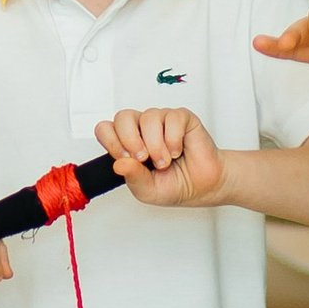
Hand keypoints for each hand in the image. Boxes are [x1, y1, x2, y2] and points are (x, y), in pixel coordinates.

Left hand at [95, 109, 225, 207]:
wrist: (202, 186)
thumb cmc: (174, 185)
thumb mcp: (146, 190)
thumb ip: (132, 177)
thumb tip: (119, 164)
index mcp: (128, 142)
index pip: (106, 129)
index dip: (111, 141)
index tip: (124, 158)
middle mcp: (142, 128)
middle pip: (123, 117)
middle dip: (131, 140)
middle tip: (143, 158)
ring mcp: (161, 121)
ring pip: (149, 117)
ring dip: (156, 145)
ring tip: (165, 161)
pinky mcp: (181, 118)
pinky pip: (172, 118)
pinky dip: (173, 139)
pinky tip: (177, 151)